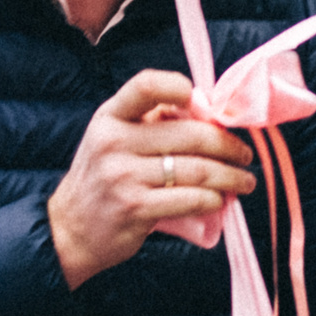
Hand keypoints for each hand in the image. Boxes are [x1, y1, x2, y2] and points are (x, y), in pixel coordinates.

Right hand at [49, 69, 254, 288]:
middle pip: (190, 133)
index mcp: (110, 116)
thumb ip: (152, 122)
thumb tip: (209, 112)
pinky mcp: (135, 208)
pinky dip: (214, 199)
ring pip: (197, 169)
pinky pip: (190, 199)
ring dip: (230, 176)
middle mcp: (113, 142)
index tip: (198, 100)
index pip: (146, 86)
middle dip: (228, 145)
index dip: (177, 86)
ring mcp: (123, 176)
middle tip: (244, 155)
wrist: (71, 229)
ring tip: (244, 180)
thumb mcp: (115, 139)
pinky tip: (221, 199)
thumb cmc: (104, 178)